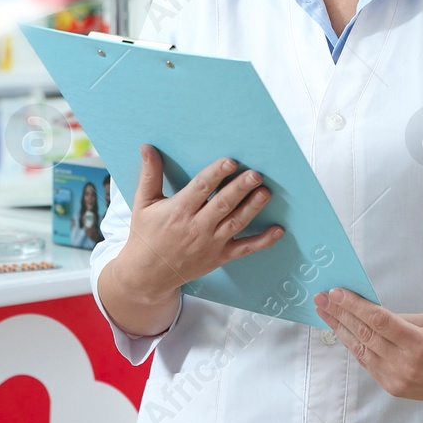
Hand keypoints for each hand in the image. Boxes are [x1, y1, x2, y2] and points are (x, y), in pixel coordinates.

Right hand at [113, 146, 283, 304]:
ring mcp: (211, 243)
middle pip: (223, 204)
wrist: (147, 275)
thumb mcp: (143, 203)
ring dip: (252, 208)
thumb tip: (147, 147)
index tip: (230, 161)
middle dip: (240, 188)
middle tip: (255, 174)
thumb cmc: (146, 235)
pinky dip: (263, 241)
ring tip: (265, 192)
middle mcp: (197, 227)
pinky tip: (278, 230)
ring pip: (236, 223)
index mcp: (178, 211)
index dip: (216, 174)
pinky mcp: (220, 257)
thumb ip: (150, 175)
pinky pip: (245, 249)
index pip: (201, 189)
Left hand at [313, 288, 422, 399]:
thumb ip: (399, 319)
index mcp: (419, 345)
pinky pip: (368, 363)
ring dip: (340, 330)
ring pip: (361, 350)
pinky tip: (342, 332)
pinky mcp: (393, 389)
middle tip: (321, 299)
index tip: (336, 292)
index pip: (378, 321)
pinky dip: (353, 346)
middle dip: (340, 314)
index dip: (354, 305)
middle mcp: (406, 365)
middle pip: (365, 334)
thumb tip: (367, 311)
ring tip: (325, 313)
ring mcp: (398, 380)